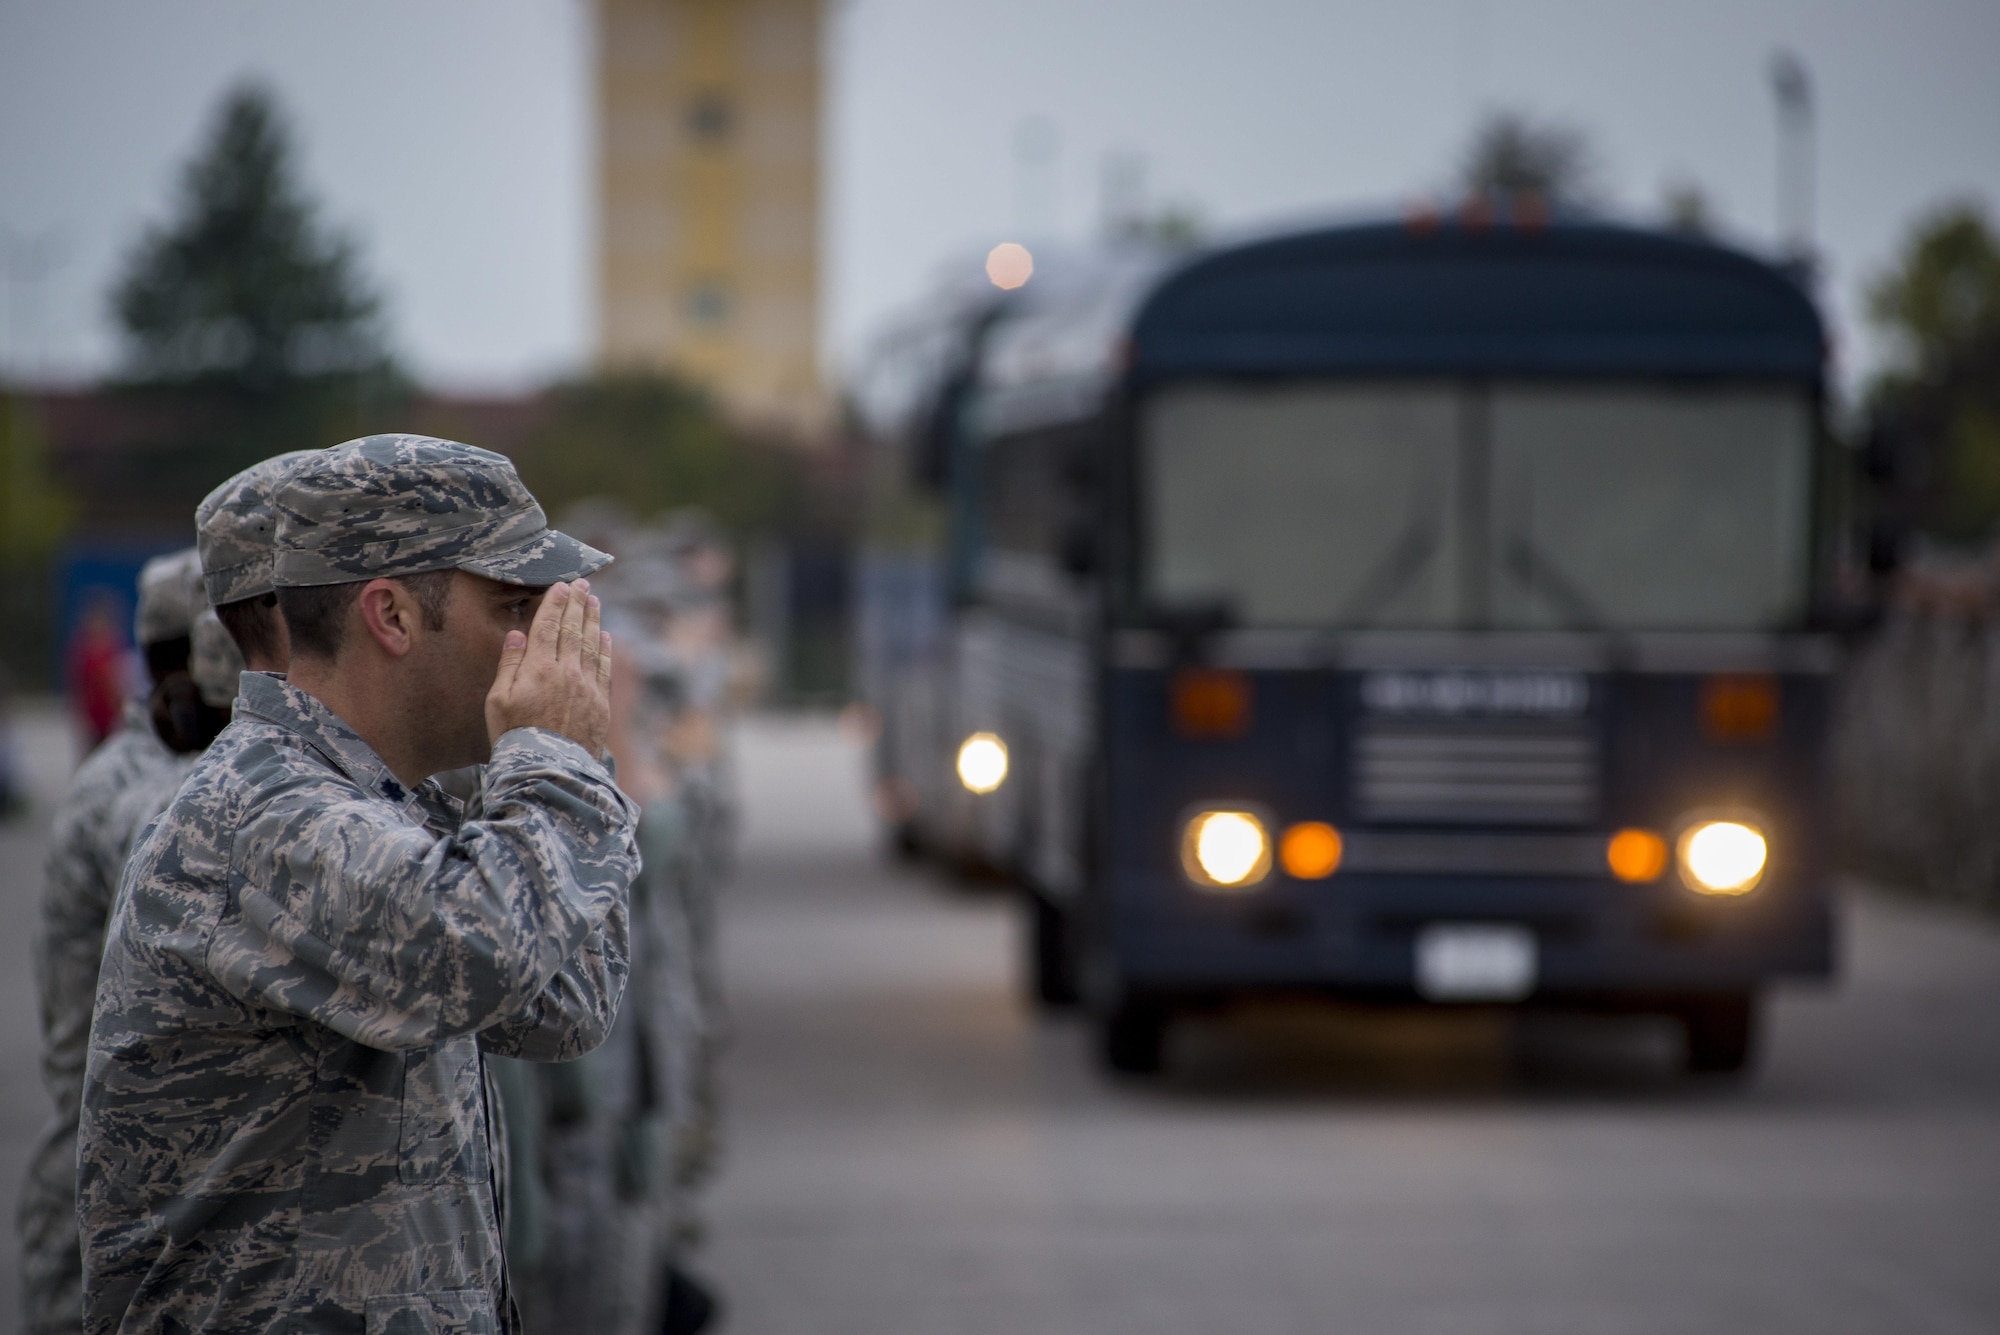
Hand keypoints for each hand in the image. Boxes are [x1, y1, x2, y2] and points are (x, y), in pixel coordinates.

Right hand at [485, 580, 613, 756]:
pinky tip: (604, 636)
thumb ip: (509, 665)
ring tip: (593, 601)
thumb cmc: (514, 736)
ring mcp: (587, 687)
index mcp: (538, 669)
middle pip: (572, 630)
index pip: (548, 627)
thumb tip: (517, 634)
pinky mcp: (601, 704)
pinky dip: (604, 649)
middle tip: (581, 584)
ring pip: (591, 645)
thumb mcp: (497, 701)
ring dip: (592, 620)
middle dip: (577, 604)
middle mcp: (566, 673)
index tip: (560, 586)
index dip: (555, 604)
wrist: (547, 770)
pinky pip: (604, 668)